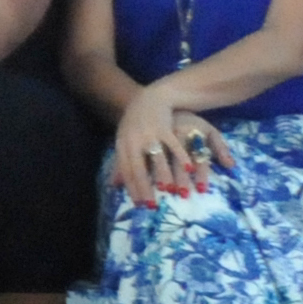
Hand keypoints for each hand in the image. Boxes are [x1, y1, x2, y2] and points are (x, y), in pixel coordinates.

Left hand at [112, 95, 230, 204]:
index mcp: (123, 146)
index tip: (139, 205)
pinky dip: (181, 156)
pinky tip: (188, 167)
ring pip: (156, 157)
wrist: (149, 98)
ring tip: (170, 191)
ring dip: (164, 175)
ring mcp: (149, 134)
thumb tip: (113, 185)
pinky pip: (173, 144)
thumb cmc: (136, 123)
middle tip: (152, 205)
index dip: (132, 188)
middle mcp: (133, 141)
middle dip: (145, 187)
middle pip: (138, 167)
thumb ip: (120, 163)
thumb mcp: (124, 141)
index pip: (126, 171)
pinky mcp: (164, 127)